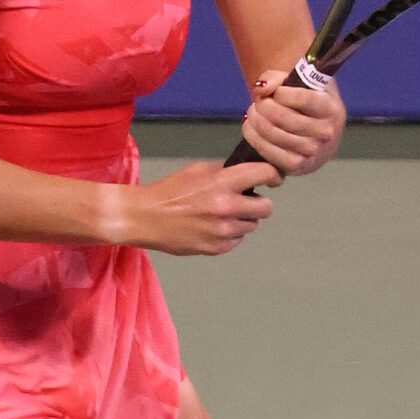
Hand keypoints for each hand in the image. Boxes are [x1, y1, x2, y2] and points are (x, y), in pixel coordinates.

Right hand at [117, 159, 282, 255]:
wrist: (147, 218)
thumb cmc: (171, 190)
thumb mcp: (197, 170)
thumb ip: (224, 171)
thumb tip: (246, 173)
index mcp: (223, 183)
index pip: (264, 174)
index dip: (272, 175)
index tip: (272, 179)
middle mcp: (227, 207)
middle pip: (266, 208)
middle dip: (259, 203)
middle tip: (246, 200)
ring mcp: (224, 231)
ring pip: (252, 225)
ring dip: (243, 219)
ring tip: (222, 215)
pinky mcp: (218, 248)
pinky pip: (237, 240)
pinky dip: (230, 234)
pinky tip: (212, 227)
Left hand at [242, 69, 345, 176]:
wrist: (315, 128)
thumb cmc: (305, 99)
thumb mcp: (297, 80)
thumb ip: (276, 78)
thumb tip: (261, 88)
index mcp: (331, 108)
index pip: (303, 99)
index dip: (281, 93)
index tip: (274, 91)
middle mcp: (326, 133)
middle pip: (285, 118)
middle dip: (263, 106)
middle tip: (258, 101)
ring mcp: (313, 152)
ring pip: (275, 135)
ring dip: (256, 120)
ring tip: (253, 112)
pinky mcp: (298, 166)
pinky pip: (271, 153)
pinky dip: (255, 139)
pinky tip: (251, 127)